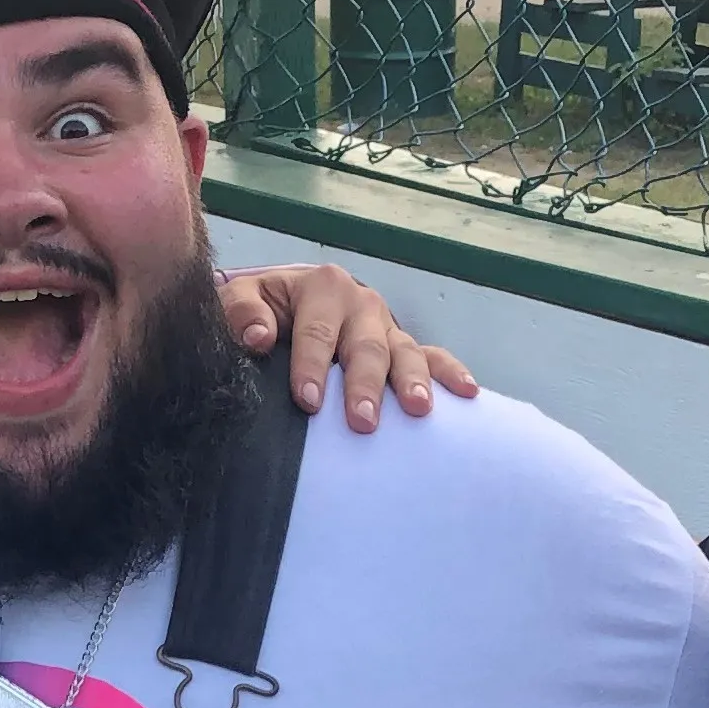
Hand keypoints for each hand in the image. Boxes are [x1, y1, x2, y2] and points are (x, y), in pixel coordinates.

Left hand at [218, 261, 479, 430]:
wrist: (282, 303)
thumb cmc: (260, 308)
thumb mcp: (241, 299)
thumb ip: (241, 313)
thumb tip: (259, 337)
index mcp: (321, 286)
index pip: (317, 330)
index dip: (311, 365)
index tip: (307, 401)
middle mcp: (359, 303)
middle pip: (365, 346)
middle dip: (364, 384)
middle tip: (362, 421)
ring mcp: (385, 325)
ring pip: (402, 352)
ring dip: (412, 381)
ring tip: (417, 409)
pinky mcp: (401, 344)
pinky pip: (431, 356)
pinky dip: (450, 372)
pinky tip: (467, 393)